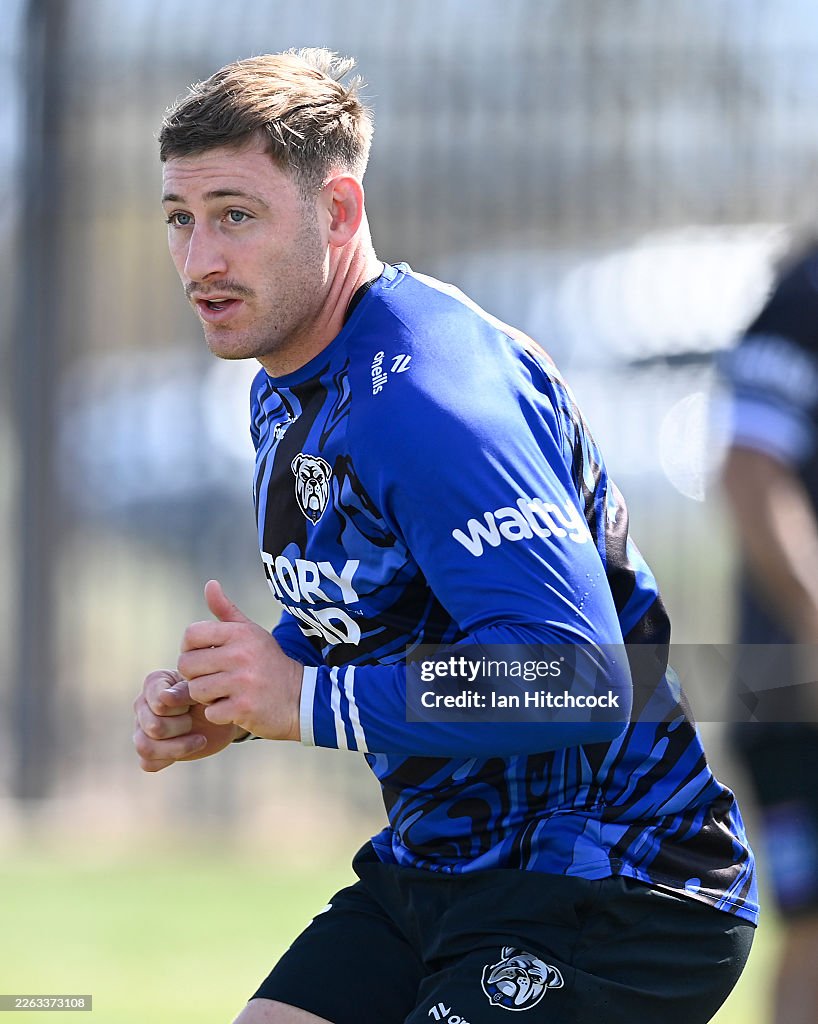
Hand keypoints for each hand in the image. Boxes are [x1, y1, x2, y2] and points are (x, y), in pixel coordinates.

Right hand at [133, 669, 241, 772]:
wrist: (222, 716)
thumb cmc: (212, 697)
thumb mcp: (203, 691)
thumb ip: (184, 691)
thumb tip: (163, 698)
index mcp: (153, 683)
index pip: (158, 703)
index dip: (179, 708)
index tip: (192, 704)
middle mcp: (142, 704)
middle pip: (153, 727)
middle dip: (182, 726)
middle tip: (196, 720)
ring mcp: (142, 728)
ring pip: (145, 746)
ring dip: (178, 747)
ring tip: (200, 740)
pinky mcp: (150, 750)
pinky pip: (147, 763)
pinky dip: (170, 758)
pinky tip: (189, 748)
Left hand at [176, 580, 302, 741]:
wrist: (301, 698)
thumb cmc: (269, 663)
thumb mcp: (252, 633)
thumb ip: (227, 610)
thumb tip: (210, 583)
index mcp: (240, 633)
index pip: (192, 634)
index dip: (189, 648)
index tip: (202, 656)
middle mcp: (241, 655)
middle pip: (187, 664)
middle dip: (195, 675)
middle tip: (213, 678)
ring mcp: (242, 682)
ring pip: (196, 690)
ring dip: (206, 696)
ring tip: (224, 693)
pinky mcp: (244, 708)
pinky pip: (210, 712)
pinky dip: (219, 714)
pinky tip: (234, 707)